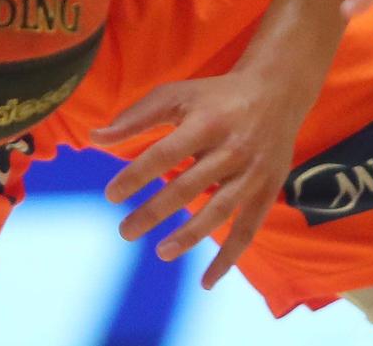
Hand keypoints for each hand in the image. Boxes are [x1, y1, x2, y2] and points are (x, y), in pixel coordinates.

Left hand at [93, 69, 299, 288]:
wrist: (278, 90)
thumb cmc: (216, 96)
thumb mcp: (178, 96)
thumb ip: (136, 118)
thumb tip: (94, 138)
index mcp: (207, 121)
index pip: (166, 153)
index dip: (137, 175)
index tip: (110, 195)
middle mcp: (232, 147)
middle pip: (189, 186)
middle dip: (155, 212)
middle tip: (125, 231)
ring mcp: (252, 171)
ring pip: (219, 211)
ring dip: (189, 235)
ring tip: (161, 252)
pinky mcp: (267, 189)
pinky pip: (248, 229)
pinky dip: (229, 258)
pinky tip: (206, 282)